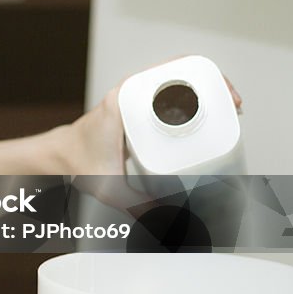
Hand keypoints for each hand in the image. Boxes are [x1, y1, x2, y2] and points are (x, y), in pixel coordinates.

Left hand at [62, 69, 242, 210]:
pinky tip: (205, 106)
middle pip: (180, 72)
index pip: (173, 73)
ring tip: (226, 108)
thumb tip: (175, 221)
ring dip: (203, 87)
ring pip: (175, 78)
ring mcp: (130, 94)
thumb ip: (141, 209)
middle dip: (213, 85)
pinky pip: (165, 87)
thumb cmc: (79, 166)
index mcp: (123, 100)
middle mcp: (127, 90)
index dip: (208, 80)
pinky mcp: (133, 102)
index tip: (229, 101)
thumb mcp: (111, 189)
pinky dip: (188, 91)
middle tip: (233, 109)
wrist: (59, 157)